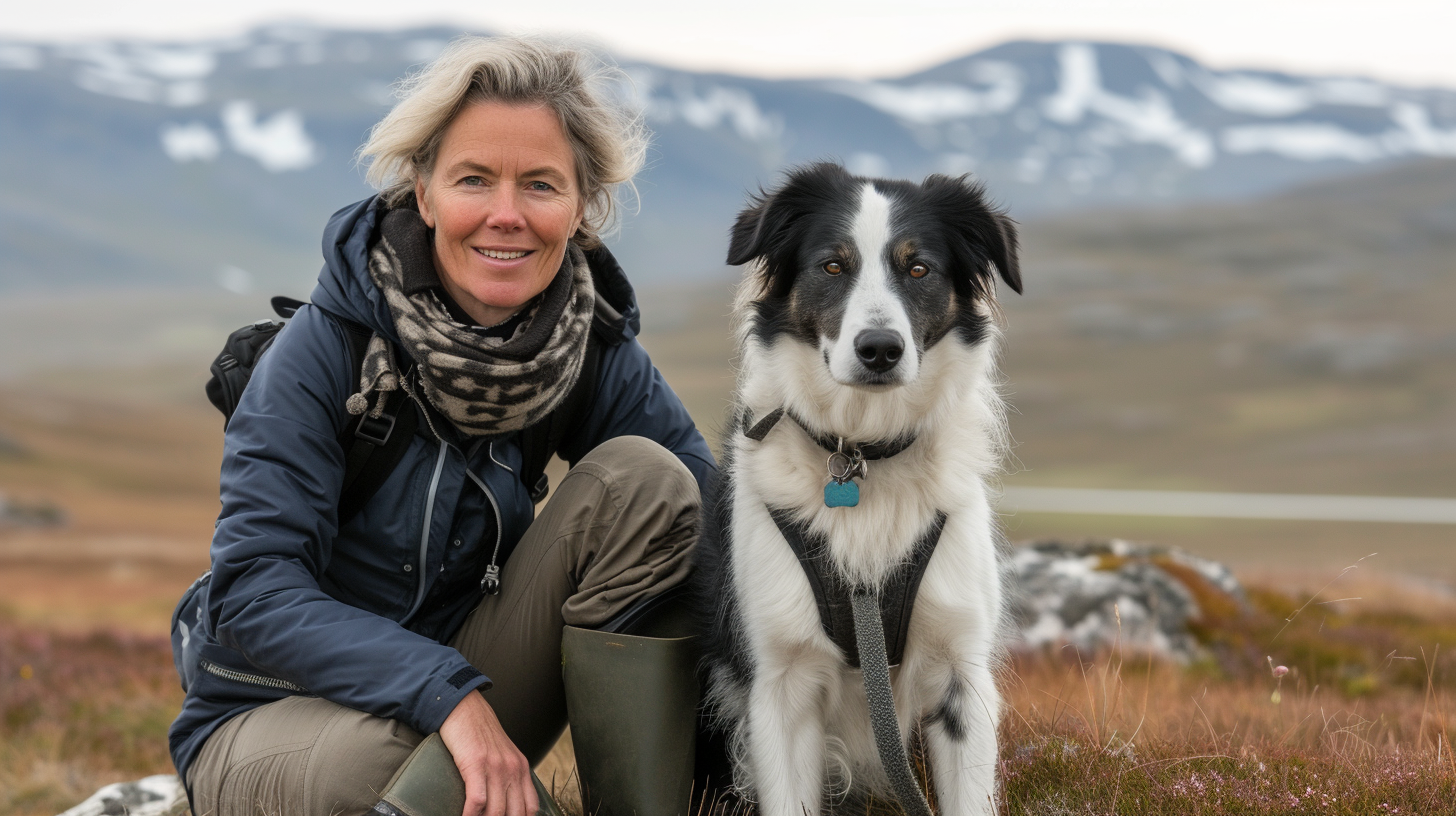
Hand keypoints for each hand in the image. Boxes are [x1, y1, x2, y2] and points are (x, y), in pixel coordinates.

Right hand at [439, 690, 538, 815]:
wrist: (465, 708)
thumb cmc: (480, 733)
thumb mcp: (504, 755)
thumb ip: (510, 776)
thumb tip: (506, 804)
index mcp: (522, 769)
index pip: (530, 808)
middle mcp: (512, 769)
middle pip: (515, 813)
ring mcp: (495, 767)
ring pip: (496, 811)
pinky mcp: (475, 764)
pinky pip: (477, 800)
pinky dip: (470, 815)